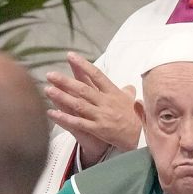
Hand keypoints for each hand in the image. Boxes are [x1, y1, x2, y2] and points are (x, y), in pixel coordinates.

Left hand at [45, 52, 140, 167]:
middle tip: (50, 74)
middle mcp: (106, 102)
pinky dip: (64, 118)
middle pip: (83, 89)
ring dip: (62, 96)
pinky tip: (52, 113)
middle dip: (65, 81)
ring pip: (78, 104)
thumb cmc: (139, 118)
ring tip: (48, 89)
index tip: (70, 56)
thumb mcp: (134, 101)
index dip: (82, 65)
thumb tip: (128, 86)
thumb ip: (128, 92)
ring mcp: (101, 116)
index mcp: (113, 92)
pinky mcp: (98, 129)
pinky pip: (78, 123)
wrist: (144, 137)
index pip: (96, 75)